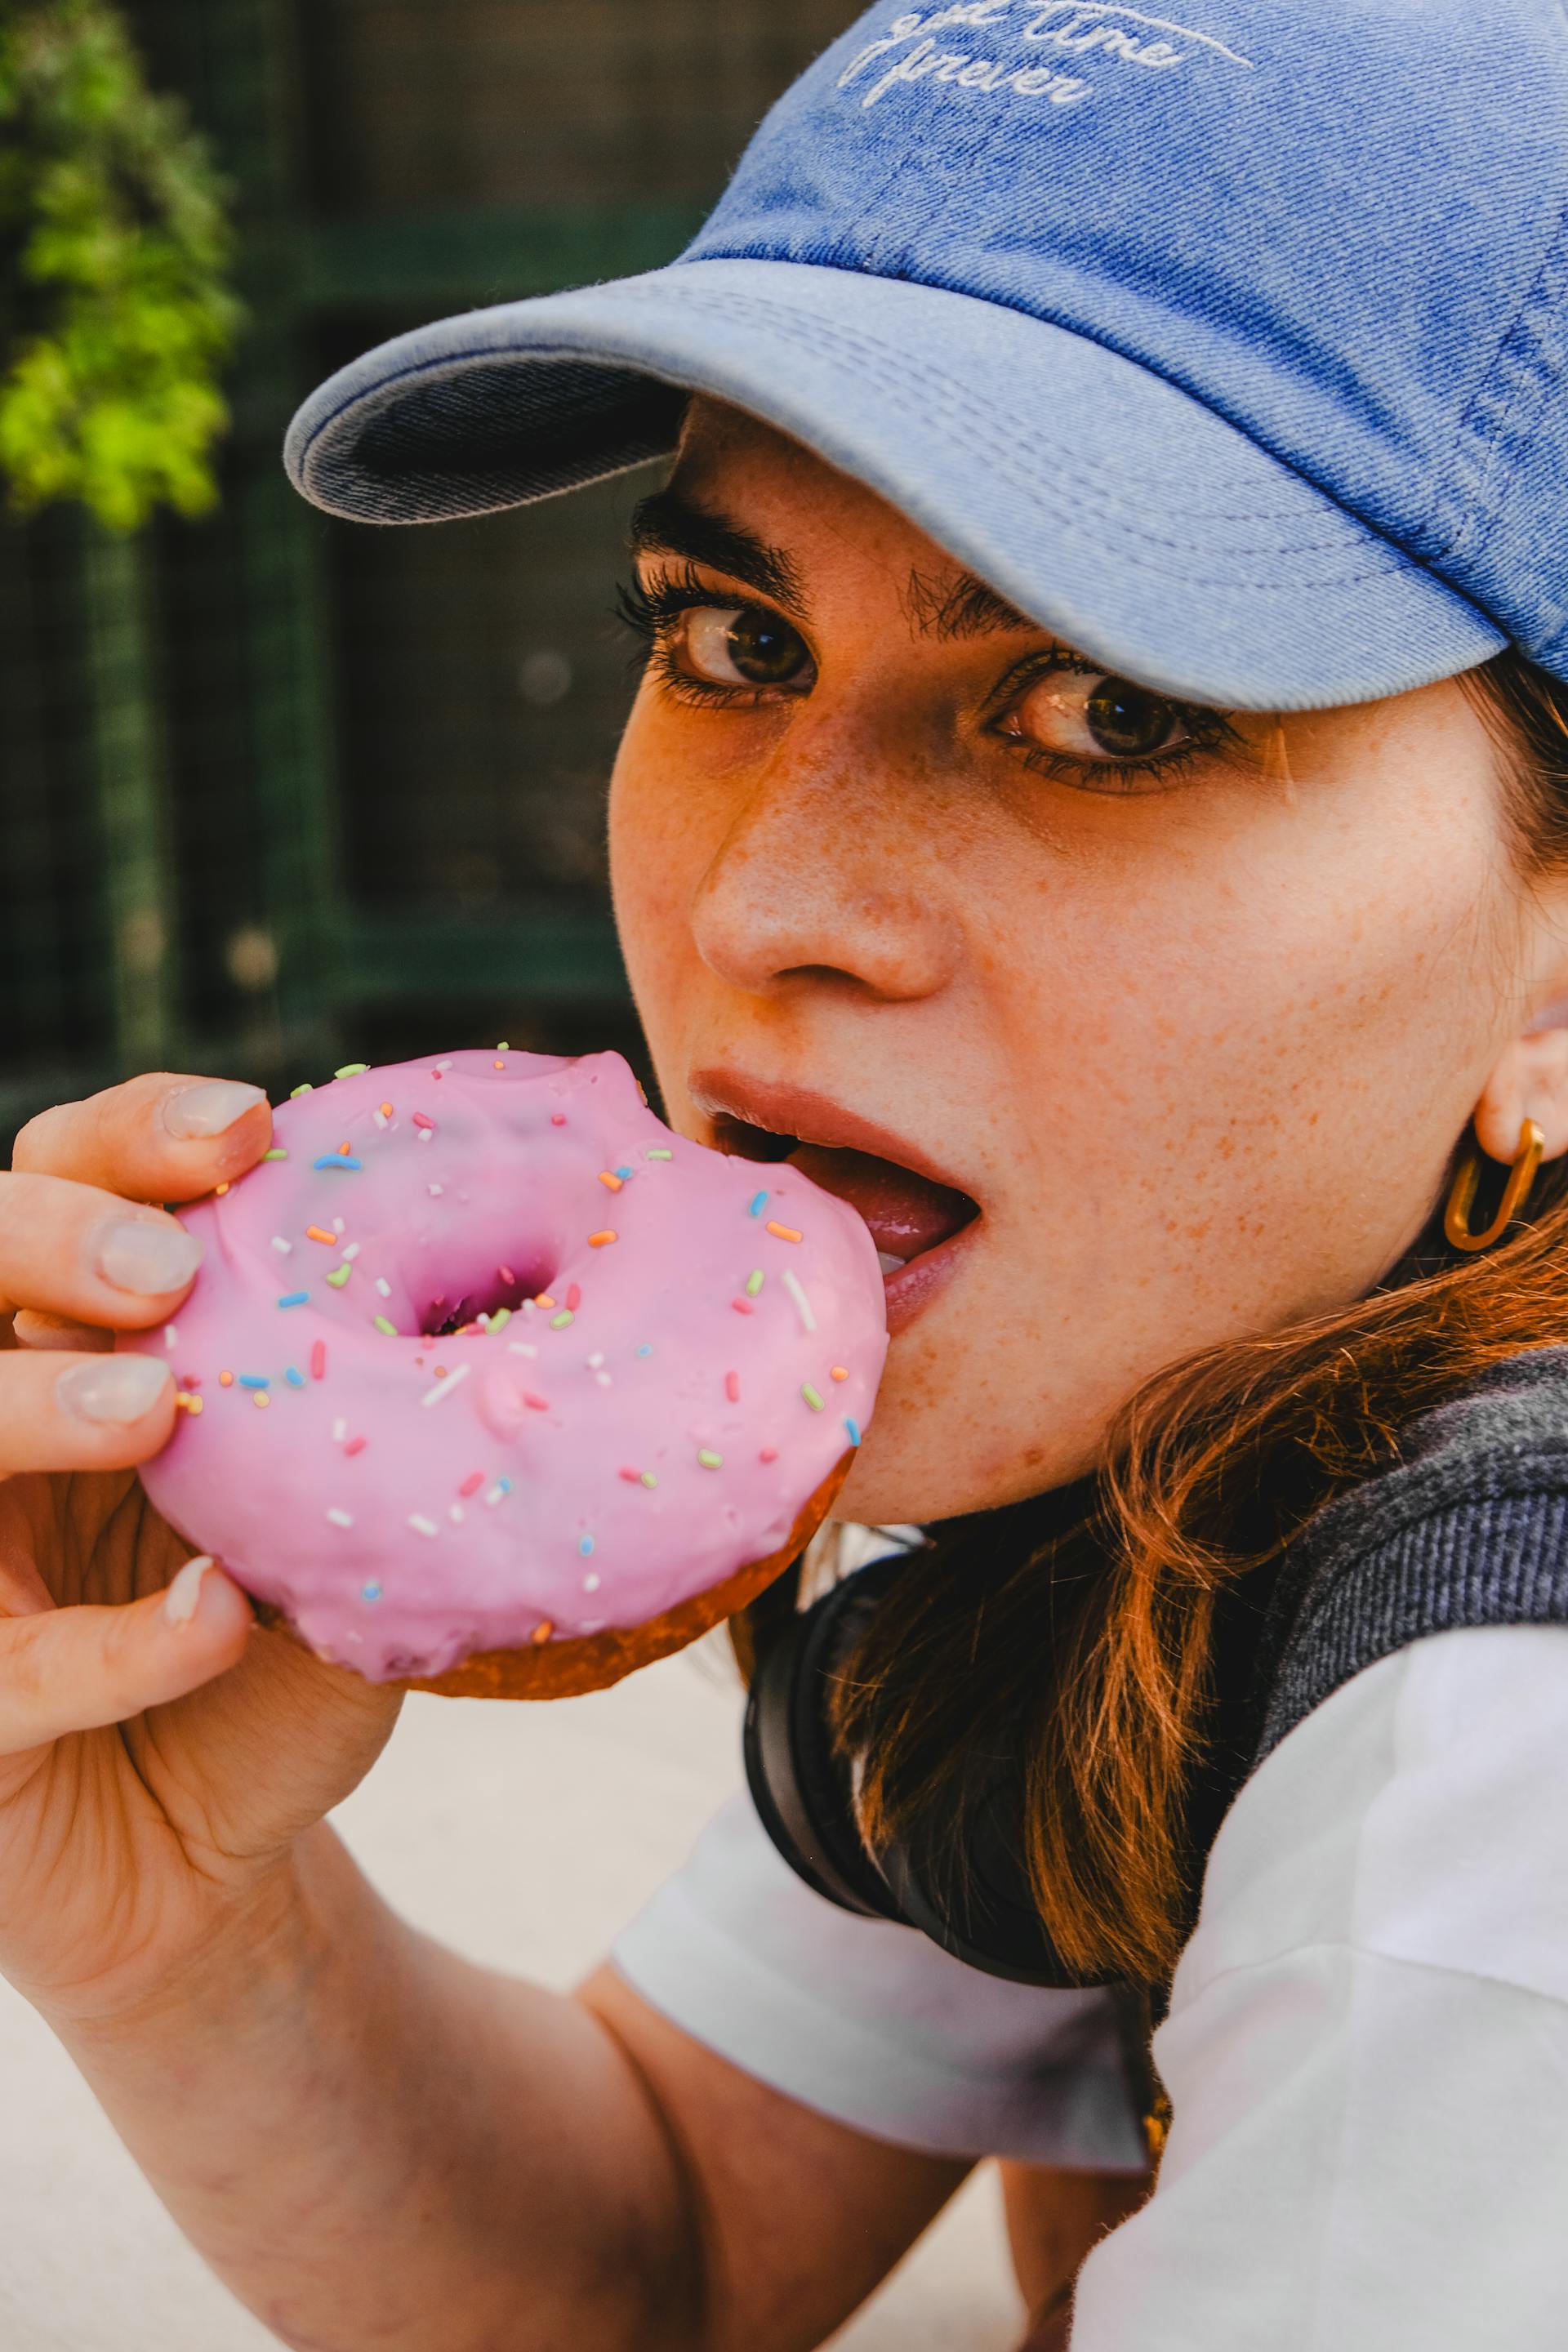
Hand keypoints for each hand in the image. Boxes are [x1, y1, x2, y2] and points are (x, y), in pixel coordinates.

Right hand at [0, 1075, 401, 2028]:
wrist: (215, 1866)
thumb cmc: (266, 1663)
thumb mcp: (330, 1520)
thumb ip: (365, 1420)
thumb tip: (511, 1297)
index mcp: (74, 1345)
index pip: (62, 1184)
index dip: (131, 1139)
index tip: (247, 1132)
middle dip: (50, 1239)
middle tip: (166, 1271)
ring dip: (30, 1402)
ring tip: (155, 1404)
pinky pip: (3, 1671)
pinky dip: (112, 1646)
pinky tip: (212, 1621)